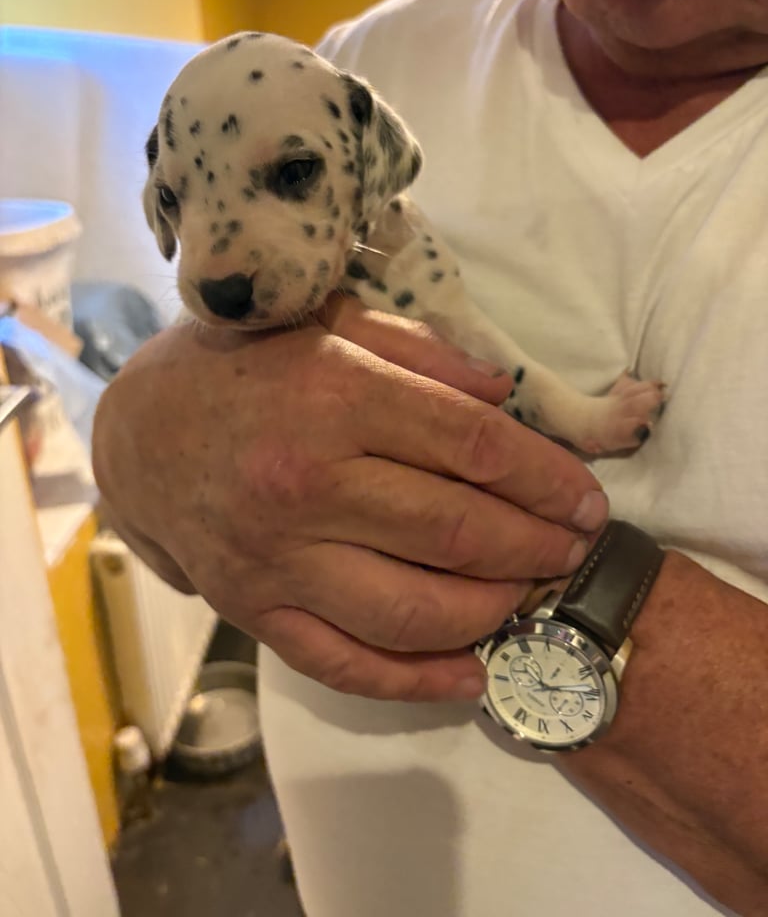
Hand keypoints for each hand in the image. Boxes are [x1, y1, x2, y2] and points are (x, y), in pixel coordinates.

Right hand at [93, 295, 607, 701]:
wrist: (140, 431)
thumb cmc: (242, 368)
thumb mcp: (328, 324)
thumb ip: (419, 351)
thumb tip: (504, 394)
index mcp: (334, 398)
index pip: (473, 447)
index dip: (546, 478)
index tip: (587, 500)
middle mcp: (307, 485)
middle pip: (457, 532)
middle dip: (537, 546)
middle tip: (574, 548)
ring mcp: (277, 559)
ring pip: (415, 611)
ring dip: (494, 611)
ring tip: (530, 595)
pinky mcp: (254, 610)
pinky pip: (346, 664)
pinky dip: (417, 682)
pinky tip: (470, 676)